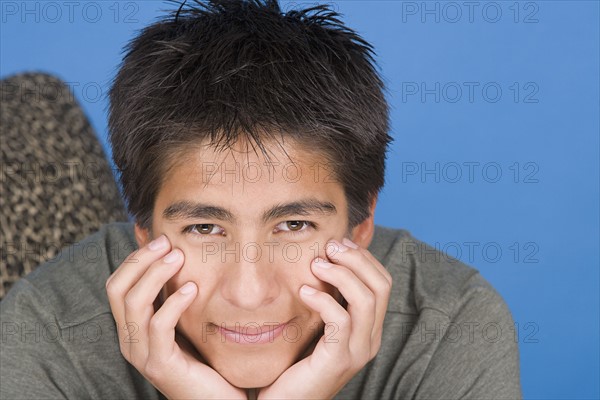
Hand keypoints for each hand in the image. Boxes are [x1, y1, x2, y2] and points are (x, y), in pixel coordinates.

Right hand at [105, 235, 246, 399]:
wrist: (216, 399)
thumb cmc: (204, 358)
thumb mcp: (184, 320)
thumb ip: (175, 295)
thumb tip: (177, 254)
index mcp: (131, 328)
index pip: (117, 284)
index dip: (135, 258)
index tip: (160, 238)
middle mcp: (129, 340)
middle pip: (118, 288)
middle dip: (140, 260)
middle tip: (167, 242)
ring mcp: (141, 354)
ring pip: (134, 303)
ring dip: (156, 274)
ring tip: (179, 257)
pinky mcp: (160, 365)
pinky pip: (159, 326)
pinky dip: (173, 303)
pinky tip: (192, 289)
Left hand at [257, 238, 391, 398]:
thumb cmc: (297, 361)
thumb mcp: (317, 325)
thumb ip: (327, 300)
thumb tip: (322, 259)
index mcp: (369, 329)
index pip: (382, 283)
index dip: (364, 258)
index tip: (338, 243)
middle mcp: (370, 339)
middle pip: (380, 286)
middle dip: (356, 259)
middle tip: (330, 246)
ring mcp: (357, 352)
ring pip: (366, 300)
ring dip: (342, 275)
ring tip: (316, 264)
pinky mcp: (338, 361)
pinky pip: (340, 321)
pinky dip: (324, 300)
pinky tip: (304, 292)